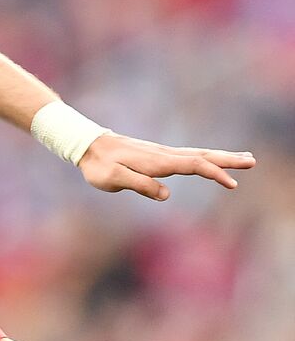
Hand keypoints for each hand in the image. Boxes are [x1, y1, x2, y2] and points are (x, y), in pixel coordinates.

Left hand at [79, 133, 254, 200]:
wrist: (87, 145)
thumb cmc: (98, 165)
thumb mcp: (112, 179)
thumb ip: (139, 184)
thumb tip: (166, 194)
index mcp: (156, 161)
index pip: (192, 165)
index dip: (214, 173)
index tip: (232, 183)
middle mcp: (163, 155)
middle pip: (202, 156)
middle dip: (228, 160)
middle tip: (253, 161)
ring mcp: (162, 154)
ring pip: (198, 154)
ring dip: (221, 156)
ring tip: (244, 157)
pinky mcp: (157, 155)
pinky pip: (188, 156)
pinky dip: (206, 157)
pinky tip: (211, 160)